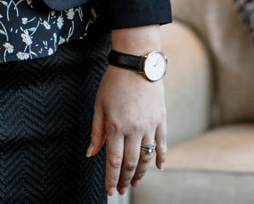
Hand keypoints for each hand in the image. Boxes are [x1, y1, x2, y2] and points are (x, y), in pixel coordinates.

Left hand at [86, 64, 166, 195]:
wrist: (136, 62)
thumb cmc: (113, 81)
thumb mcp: (99, 104)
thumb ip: (96, 131)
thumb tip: (90, 154)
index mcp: (115, 126)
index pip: (114, 161)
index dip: (111, 178)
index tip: (109, 190)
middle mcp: (134, 129)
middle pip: (130, 163)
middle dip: (124, 180)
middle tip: (121, 189)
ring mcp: (149, 126)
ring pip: (146, 157)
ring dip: (141, 173)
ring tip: (135, 182)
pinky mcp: (161, 120)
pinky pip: (162, 144)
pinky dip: (161, 158)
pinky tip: (158, 167)